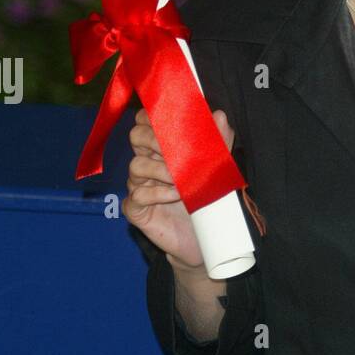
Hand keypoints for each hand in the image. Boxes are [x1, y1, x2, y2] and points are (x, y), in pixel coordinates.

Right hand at [123, 105, 234, 269]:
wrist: (202, 239)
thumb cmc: (206, 200)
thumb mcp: (216, 169)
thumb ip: (217, 142)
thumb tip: (219, 115)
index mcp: (161, 148)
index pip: (145, 120)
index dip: (154, 117)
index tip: (173, 122)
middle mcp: (146, 162)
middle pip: (136, 136)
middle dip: (157, 140)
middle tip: (177, 152)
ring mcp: (138, 186)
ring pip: (136, 165)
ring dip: (161, 170)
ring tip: (182, 181)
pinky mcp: (135, 209)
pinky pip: (136, 195)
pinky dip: (156, 194)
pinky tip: (174, 197)